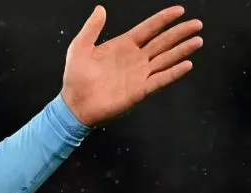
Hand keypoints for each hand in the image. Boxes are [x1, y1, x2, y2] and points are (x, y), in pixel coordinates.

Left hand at [61, 5, 201, 126]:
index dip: (163, 19)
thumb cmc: (76, 77)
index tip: (179, 10)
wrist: (74, 103)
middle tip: (197, 24)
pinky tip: (187, 64)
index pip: (148, 29)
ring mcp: (139, 74)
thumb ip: (91, 28)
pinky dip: (174, 72)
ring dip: (182, 50)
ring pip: (166, 59)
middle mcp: (135, 58)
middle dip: (180, 32)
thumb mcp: (80, 48)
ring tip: (197, 40)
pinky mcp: (140, 90)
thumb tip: (100, 8)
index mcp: (123, 46)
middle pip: (163, 42)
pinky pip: (160, 79)